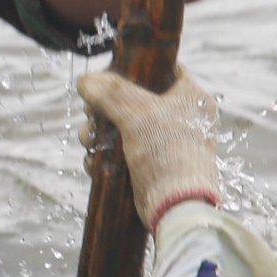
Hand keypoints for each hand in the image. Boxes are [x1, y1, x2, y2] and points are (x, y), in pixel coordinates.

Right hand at [76, 66, 220, 227]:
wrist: (176, 207)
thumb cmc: (167, 154)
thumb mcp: (137, 113)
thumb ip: (110, 92)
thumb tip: (85, 81)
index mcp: (190, 96)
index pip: (160, 68)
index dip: (131, 68)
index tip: (107, 75)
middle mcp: (180, 116)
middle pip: (131, 97)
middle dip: (104, 106)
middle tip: (92, 112)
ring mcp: (164, 141)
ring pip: (120, 124)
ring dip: (97, 131)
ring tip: (89, 140)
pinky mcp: (149, 163)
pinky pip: (119, 149)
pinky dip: (103, 152)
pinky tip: (93, 159)